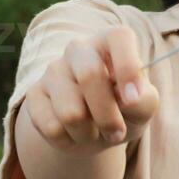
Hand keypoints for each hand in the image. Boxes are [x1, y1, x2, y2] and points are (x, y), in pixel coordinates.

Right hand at [22, 26, 159, 154]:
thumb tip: (128, 99)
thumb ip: (143, 99)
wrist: (94, 128)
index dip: (128, 67)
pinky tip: (74, 133)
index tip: (133, 99)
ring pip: (70, 111)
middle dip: (107, 115)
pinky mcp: (34, 94)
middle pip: (90, 75)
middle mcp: (79, 49)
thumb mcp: (143, 105)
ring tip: (95, 131)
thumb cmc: (125, 108)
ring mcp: (53, 70)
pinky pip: (51, 127)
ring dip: (88, 134)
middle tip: (118, 133)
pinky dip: (69, 141)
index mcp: (110, 41)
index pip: (119, 37)